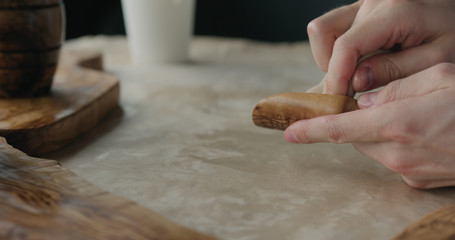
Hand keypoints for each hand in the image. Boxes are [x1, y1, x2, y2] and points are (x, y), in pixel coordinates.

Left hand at [284, 63, 454, 188]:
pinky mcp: (419, 181)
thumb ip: (395, 88)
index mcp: (398, 123)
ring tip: (410, 115)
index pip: (339, 128)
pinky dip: (396, 144)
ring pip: (374, 147)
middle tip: (371, 103)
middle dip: (356, 120)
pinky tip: (422, 132)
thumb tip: (365, 99)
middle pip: (357, 136)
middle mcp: (398, 153)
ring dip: (378, 131)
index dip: (310, 130)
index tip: (288, 132)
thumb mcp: (440, 76)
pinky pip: (394, 159)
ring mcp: (409, 171)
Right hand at [308, 0, 454, 94]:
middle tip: (349, 96)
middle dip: (334, 71)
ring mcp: (364, 2)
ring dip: (329, 58)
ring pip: (323, 31)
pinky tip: (356, 64)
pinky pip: (332, 27)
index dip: (336, 77)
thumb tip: (356, 81)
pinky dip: (335, 50)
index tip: (337, 103)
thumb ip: (395, 70)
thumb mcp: (438, 57)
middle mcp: (373, 2)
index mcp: (395, 11)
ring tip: (352, 76)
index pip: (347, 46)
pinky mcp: (361, 8)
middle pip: (329, 38)